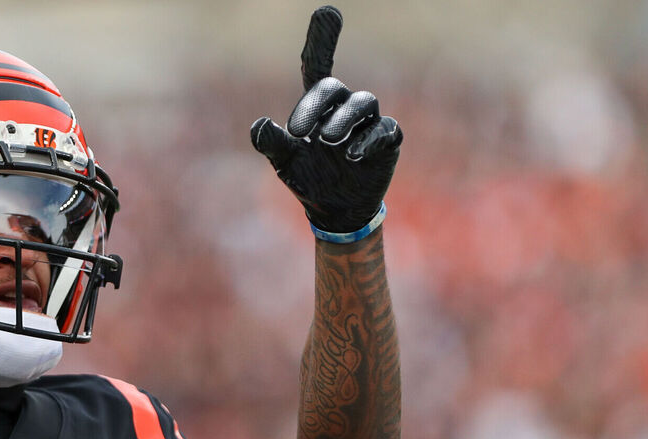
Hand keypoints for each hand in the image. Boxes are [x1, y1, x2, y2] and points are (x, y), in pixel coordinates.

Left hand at [251, 5, 401, 233]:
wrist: (335, 209)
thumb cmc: (309, 177)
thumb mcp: (285, 162)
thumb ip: (272, 143)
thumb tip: (259, 124)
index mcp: (318, 106)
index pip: (317, 66)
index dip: (321, 40)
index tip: (326, 11)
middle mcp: (344, 107)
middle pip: (334, 87)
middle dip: (316, 104)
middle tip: (299, 132)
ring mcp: (368, 123)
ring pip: (364, 102)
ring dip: (344, 119)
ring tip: (329, 142)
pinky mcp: (387, 142)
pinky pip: (385, 130)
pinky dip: (368, 140)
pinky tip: (351, 154)